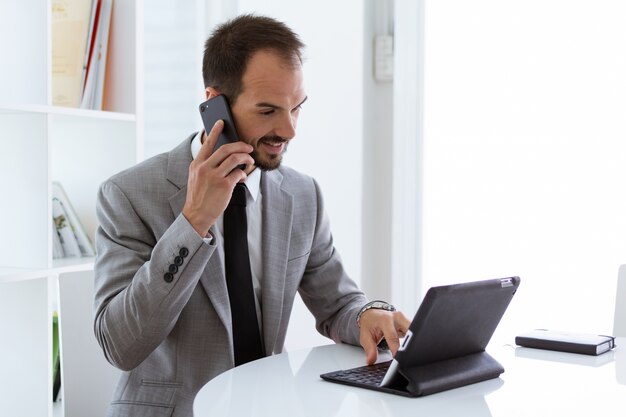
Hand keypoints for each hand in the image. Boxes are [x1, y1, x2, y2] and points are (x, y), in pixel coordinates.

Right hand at [182, 120, 253, 236]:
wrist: (196, 215)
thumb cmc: (199, 197)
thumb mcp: (196, 178)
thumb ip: (206, 166)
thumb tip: (225, 158)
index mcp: (197, 164)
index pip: (207, 144)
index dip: (215, 131)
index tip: (221, 122)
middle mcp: (204, 168)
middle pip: (226, 149)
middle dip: (241, 146)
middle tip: (249, 147)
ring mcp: (214, 176)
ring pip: (235, 159)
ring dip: (246, 158)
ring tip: (250, 161)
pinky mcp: (224, 185)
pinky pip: (239, 173)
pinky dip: (243, 173)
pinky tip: (243, 177)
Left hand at [359, 309, 410, 364]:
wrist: (372, 314)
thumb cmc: (370, 324)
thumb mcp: (366, 336)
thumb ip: (369, 349)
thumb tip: (371, 360)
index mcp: (385, 319)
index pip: (392, 335)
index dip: (396, 348)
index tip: (397, 357)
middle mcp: (397, 317)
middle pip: (409, 330)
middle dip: (411, 343)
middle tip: (409, 355)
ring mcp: (405, 319)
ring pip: (415, 330)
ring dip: (414, 342)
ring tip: (411, 352)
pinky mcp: (409, 323)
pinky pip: (415, 332)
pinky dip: (414, 340)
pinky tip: (412, 347)